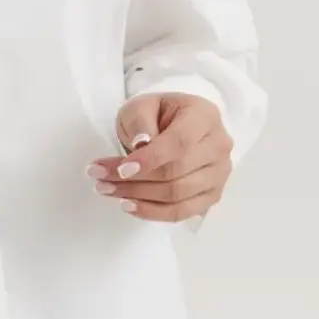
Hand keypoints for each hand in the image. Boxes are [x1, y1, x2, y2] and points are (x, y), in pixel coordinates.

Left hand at [85, 92, 232, 222]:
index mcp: (204, 117)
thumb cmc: (157, 114)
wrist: (174, 125)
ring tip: (106, 189)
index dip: (150, 159)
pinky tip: (128, 205)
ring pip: (178, 195)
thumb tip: (141, 145)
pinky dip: (152, 212)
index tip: (121, 169)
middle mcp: (219, 146)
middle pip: (177, 172)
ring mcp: (218, 173)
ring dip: (138, 197)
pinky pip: (182, 212)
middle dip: (134, 180)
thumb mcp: (141, 105)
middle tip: (99, 178)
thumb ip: (140, 120)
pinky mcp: (211, 195)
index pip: (180, 143)